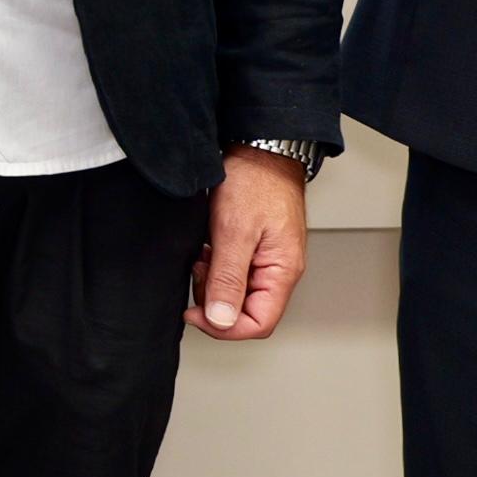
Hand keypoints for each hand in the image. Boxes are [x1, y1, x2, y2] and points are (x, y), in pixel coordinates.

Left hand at [192, 149, 308, 339]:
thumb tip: (221, 320)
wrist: (259, 149)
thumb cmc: (256, 182)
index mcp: (282, 272)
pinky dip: (214, 266)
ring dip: (213, 281)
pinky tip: (206, 247)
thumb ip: (228, 278)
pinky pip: (233, 271)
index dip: (224, 327)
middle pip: (245, 311)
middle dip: (215, 300)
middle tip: (198, 271)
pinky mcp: (254, 248)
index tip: (194, 313)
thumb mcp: (235, 232)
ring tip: (202, 255)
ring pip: (236, 292)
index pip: (258, 324)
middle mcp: (278, 270)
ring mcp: (266, 259)